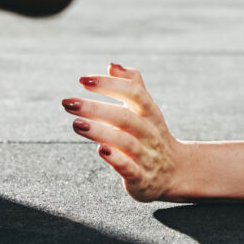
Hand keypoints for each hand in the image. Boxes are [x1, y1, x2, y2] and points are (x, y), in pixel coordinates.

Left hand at [62, 63, 181, 201]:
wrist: (174, 171)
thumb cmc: (151, 134)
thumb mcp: (146, 109)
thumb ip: (131, 84)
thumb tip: (111, 65)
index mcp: (151, 113)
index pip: (134, 93)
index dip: (109, 85)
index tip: (83, 80)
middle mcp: (150, 133)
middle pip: (125, 117)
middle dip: (95, 109)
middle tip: (69, 103)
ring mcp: (147, 156)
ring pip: (125, 142)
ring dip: (99, 132)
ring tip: (76, 124)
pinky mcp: (141, 179)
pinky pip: (130, 168)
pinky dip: (115, 159)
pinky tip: (100, 150)